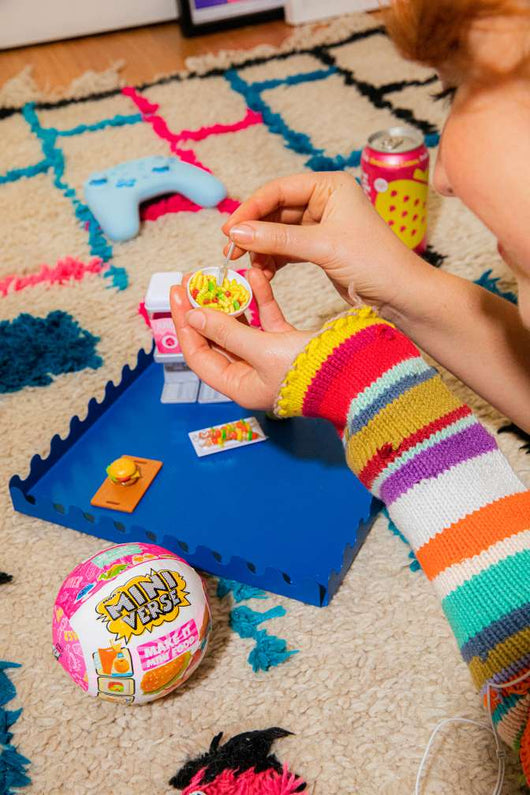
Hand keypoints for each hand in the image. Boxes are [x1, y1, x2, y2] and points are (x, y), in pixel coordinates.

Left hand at [170, 268, 311, 409]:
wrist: (356, 375)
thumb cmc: (309, 372)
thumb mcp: (262, 351)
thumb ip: (227, 332)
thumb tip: (194, 316)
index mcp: (238, 386)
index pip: (198, 355)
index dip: (185, 325)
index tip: (178, 296)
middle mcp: (250, 375)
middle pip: (216, 339)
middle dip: (204, 309)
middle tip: (192, 280)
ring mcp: (268, 360)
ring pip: (241, 327)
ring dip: (231, 301)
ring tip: (218, 275)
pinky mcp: (287, 344)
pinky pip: (266, 320)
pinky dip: (260, 300)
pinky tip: (255, 274)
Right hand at [221, 172, 428, 312]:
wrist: (402, 295)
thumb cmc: (374, 262)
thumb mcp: (322, 246)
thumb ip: (278, 238)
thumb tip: (236, 232)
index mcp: (330, 186)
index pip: (278, 190)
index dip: (250, 209)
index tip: (229, 230)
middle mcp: (325, 200)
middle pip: (275, 211)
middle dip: (253, 231)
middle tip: (231, 251)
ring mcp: (322, 225)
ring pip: (278, 232)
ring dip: (261, 248)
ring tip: (246, 265)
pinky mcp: (320, 248)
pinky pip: (287, 249)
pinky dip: (273, 260)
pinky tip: (262, 273)